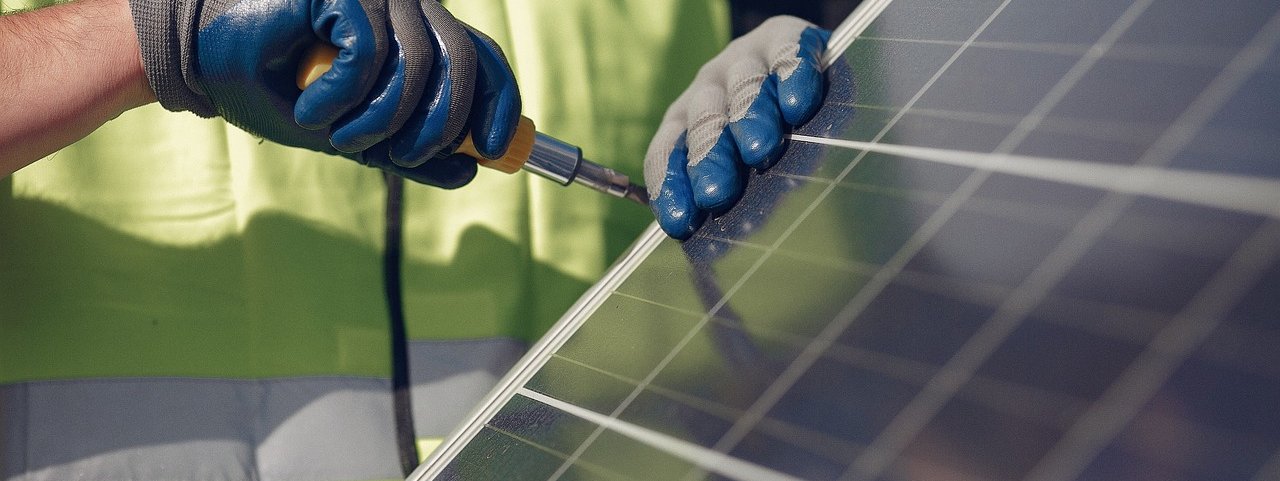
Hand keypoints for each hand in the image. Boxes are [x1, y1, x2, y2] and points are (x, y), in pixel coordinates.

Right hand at [127, 0, 520, 187]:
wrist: (198, 59)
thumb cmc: (273, 88)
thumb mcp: (350, 131)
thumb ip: (408, 148)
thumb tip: (469, 171)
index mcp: (415, 30)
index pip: (482, 58)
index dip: (500, 102)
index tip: (494, 150)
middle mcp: (404, 4)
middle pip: (463, 61)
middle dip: (442, 123)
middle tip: (400, 156)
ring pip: (418, 64)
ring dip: (382, 120)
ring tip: (338, 138)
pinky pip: (369, 53)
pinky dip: (344, 97)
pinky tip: (312, 110)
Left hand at [644, 17, 828, 238]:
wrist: (809, 76)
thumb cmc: (773, 142)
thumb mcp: (744, 173)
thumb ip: (729, 202)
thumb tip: (713, 254)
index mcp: (685, 122)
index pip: (666, 153)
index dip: (671, 185)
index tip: (681, 222)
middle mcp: (708, 88)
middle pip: (702, 121)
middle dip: (708, 157)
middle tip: (716, 191)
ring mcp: (744, 60)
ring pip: (741, 87)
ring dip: (747, 117)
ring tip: (759, 148)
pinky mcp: (784, 37)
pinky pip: (784, 51)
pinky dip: (790, 73)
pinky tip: (797, 101)